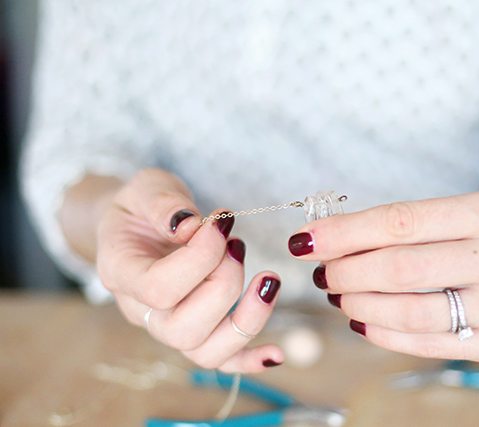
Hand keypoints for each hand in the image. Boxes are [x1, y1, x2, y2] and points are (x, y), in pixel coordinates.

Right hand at [93, 169, 282, 371]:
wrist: (138, 226)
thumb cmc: (143, 207)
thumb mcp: (146, 187)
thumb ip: (163, 202)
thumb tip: (191, 225)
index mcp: (121, 273)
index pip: (157, 288)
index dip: (199, 258)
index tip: (222, 223)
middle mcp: (142, 312)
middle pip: (183, 329)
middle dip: (224, 284)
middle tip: (236, 245)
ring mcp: (169, 327)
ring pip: (206, 353)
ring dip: (247, 318)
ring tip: (267, 279)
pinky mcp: (197, 331)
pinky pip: (222, 360)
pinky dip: (250, 359)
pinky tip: (277, 352)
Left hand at [287, 191, 478, 361]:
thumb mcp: (459, 216)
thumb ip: (402, 226)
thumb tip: (327, 241)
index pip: (400, 221)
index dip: (344, 232)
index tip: (306, 239)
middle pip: (400, 268)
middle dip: (346, 271)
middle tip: (324, 273)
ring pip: (409, 310)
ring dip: (359, 304)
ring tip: (340, 296)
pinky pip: (426, 341)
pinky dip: (383, 332)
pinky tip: (363, 321)